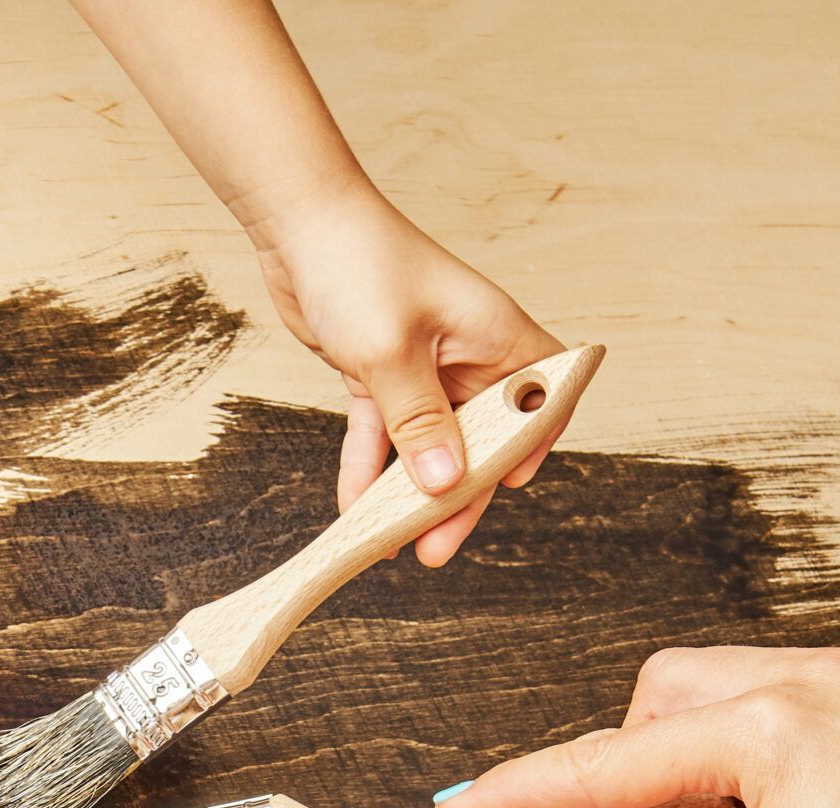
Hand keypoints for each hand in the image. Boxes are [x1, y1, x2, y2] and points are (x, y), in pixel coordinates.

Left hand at [250, 193, 566, 564]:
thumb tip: (449, 484)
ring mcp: (426, 368)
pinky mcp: (382, 375)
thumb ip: (419, 424)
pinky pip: (382, 435)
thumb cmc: (360, 265)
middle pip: (479, 441)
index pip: (540, 403)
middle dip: (458, 497)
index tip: (507, 486)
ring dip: (409, 495)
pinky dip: (368, 469)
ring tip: (393, 546)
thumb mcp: (392, 354)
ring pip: (429, 446)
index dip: (530, 448)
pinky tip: (352, 512)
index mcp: (499, 338)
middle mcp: (471, 356)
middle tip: (434, 549)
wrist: (299, 225)